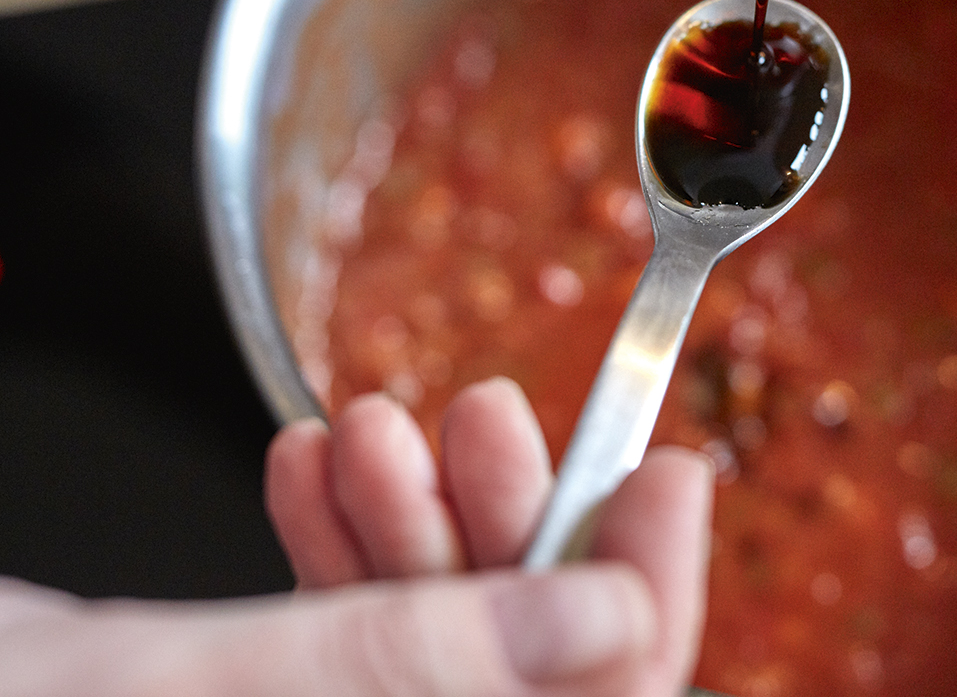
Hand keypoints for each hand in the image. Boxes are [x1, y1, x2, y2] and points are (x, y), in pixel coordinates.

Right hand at [0, 379, 712, 695]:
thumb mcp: (154, 691)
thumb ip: (397, 668)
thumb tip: (617, 625)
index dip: (646, 618)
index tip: (673, 470)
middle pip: (507, 690)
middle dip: (507, 545)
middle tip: (484, 417)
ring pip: (410, 659)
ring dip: (411, 531)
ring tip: (367, 429)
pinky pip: (315, 657)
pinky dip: (328, 558)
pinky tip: (311, 467)